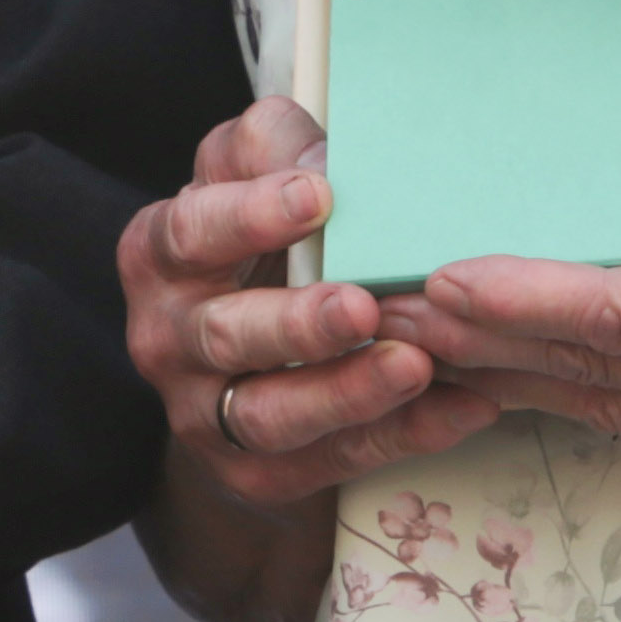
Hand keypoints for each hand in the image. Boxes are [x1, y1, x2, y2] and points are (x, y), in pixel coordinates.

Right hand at [125, 98, 500, 512]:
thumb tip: (329, 164)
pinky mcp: (257, 472)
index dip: (249, 215)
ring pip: (269, 415)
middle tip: (362, 305)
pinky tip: (460, 407)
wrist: (243, 359)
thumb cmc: (258, 244)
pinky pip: (332, 461)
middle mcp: (167, 338)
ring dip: (346, 393)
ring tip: (413, 365)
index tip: (318, 197)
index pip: (189, 231)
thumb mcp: (252, 177)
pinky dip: (400, 436)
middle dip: (295, 324)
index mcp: (161, 254)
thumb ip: (277, 149)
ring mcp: (206, 414)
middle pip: (222, 335)